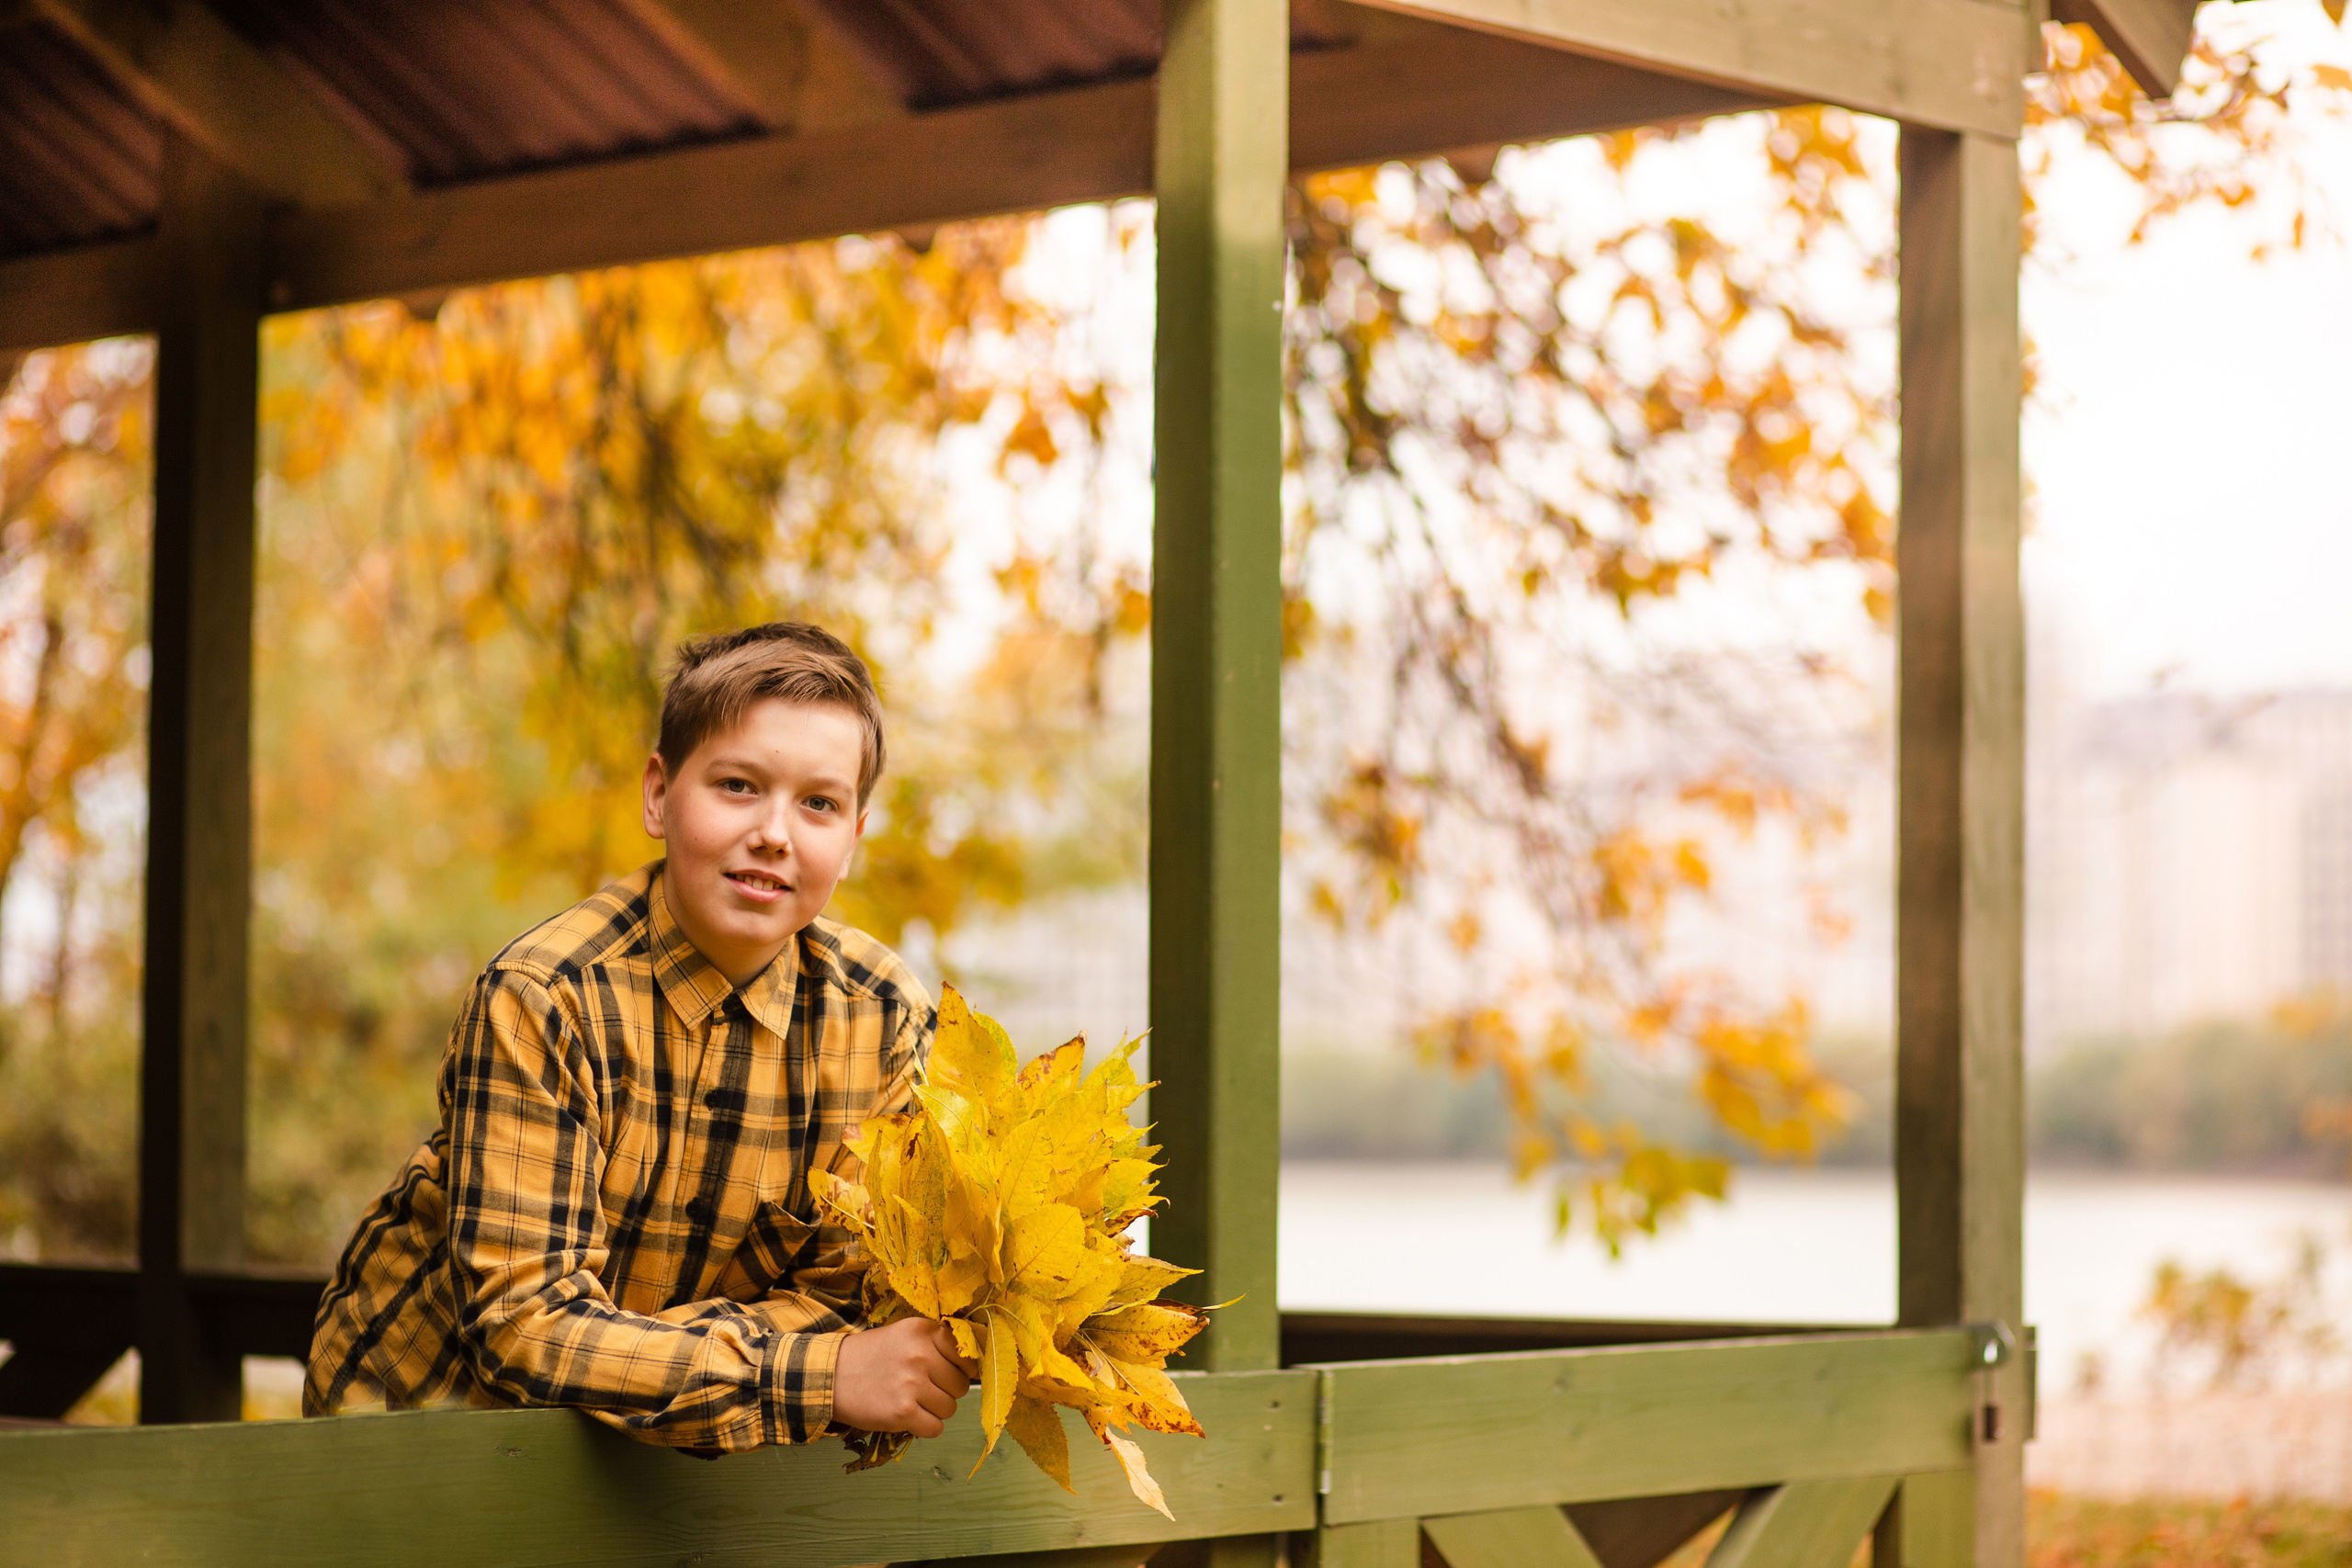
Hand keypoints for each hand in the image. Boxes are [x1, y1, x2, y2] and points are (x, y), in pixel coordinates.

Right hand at [833, 1318, 975, 1437]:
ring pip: (950, 1408)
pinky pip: (936, 1428)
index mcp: (923, 1330)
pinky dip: (924, 1427)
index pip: (967, 1355)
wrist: (829, 1377)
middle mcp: (920, 1355)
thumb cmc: (870, 1356)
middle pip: (961, 1385)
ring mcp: (912, 1384)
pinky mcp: (902, 1412)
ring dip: (934, 1410)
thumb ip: (935, 1343)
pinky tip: (907, 1416)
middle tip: (922, 1389)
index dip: (961, 1368)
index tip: (948, 1373)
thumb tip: (975, 1366)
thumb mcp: (903, 1335)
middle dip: (946, 1391)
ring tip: (911, 1400)